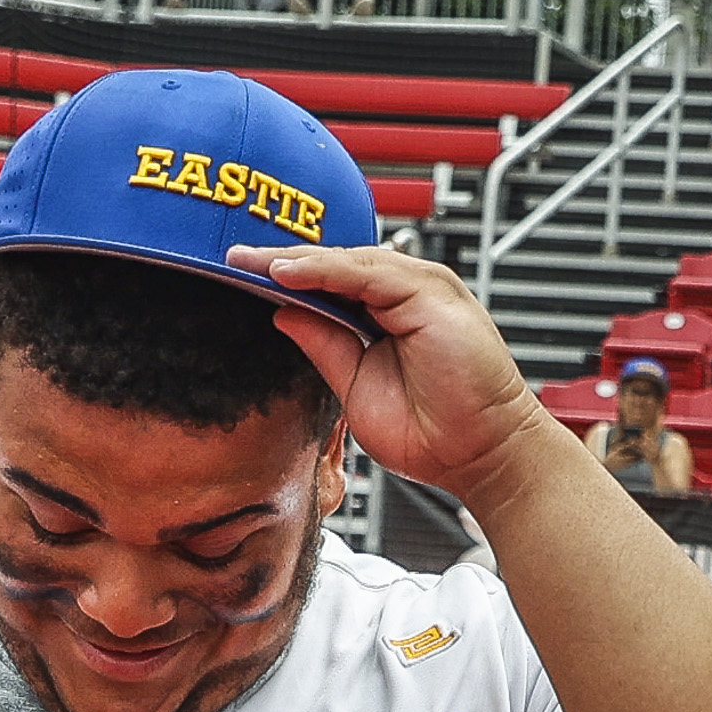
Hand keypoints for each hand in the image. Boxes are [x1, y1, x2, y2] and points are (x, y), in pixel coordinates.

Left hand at [228, 241, 553, 495]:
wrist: (479, 455)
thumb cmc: (431, 430)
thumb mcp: (354, 383)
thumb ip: (325, 345)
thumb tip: (284, 314)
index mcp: (389, 311)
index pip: (329, 282)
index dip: (285, 277)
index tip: (237, 274)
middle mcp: (407, 293)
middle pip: (336, 264)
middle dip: (282, 260)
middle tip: (232, 256)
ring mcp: (425, 290)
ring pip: (349, 262)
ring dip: (297, 260)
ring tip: (249, 261)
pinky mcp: (434, 296)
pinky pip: (370, 274)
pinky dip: (325, 270)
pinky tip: (288, 272)